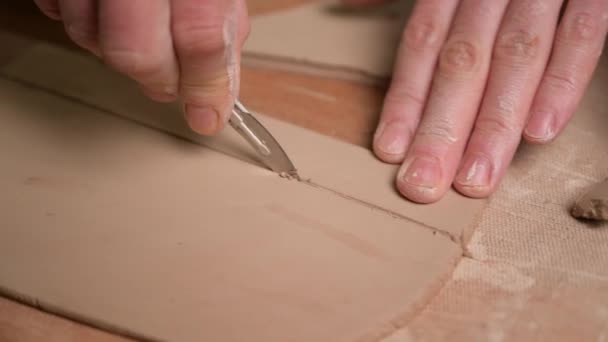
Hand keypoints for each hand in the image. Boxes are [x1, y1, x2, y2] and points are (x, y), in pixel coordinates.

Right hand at [34, 0, 249, 134]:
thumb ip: (220, 33)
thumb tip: (216, 98)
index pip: (200, 40)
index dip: (204, 87)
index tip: (207, 115)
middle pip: (135, 54)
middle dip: (156, 80)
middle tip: (169, 79)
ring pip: (88, 37)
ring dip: (116, 48)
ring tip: (138, 23)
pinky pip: (55, 10)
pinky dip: (82, 19)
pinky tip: (103, 3)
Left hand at [345, 0, 607, 202]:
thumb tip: (346, 6)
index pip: (421, 46)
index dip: (404, 100)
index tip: (388, 151)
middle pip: (462, 62)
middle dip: (441, 129)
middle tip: (422, 187)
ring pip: (515, 57)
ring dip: (493, 123)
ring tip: (474, 180)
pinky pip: (583, 32)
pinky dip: (563, 81)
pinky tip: (540, 133)